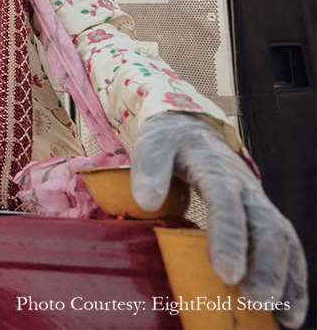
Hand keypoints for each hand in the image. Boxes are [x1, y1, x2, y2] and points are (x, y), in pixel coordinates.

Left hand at [132, 112, 307, 327]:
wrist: (190, 127)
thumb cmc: (169, 140)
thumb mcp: (153, 143)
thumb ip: (149, 167)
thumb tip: (146, 201)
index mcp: (215, 167)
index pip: (226, 202)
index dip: (229, 238)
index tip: (226, 272)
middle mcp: (245, 186)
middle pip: (264, 226)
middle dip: (265, 266)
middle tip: (255, 300)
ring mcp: (258, 201)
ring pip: (281, 239)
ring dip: (285, 278)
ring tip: (283, 316)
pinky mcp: (262, 216)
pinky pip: (286, 247)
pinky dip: (292, 279)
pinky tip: (290, 311)